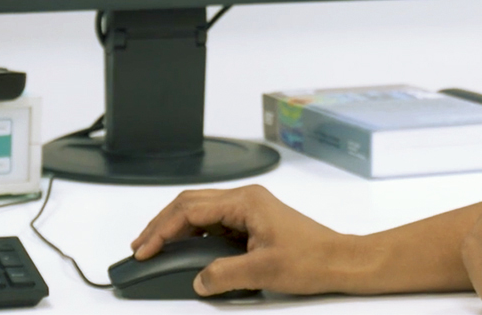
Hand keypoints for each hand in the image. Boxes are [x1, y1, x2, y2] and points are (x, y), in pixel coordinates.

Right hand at [131, 185, 354, 296]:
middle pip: (191, 205)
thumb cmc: (312, 259)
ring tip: (155, 248)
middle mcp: (245, 199)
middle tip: (140, 247)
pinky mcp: (253, 222)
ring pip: (201, 213)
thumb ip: (223, 275)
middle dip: (162, 225)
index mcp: (245, 201)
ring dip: (177, 229)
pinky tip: (185, 251)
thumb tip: (197, 281)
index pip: (190, 210)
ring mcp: (249, 209)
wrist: (341, 261)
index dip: (162, 230)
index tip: (145, 250)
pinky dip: (194, 236)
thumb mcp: (262, 271)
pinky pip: (215, 224)